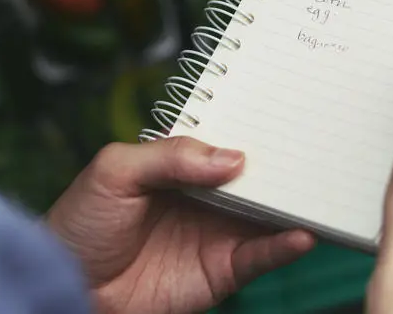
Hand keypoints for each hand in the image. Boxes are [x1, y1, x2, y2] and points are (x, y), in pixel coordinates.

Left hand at [46, 137, 314, 313]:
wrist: (68, 287)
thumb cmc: (80, 223)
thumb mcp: (116, 171)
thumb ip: (171, 156)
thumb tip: (233, 158)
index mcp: (181, 163)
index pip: (225, 138)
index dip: (254, 124)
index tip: (289, 106)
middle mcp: (207, 194)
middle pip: (256, 174)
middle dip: (286, 159)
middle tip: (319, 142)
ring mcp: (218, 231)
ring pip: (268, 212)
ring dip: (295, 202)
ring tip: (324, 187)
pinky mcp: (224, 270)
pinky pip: (262, 256)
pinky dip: (285, 245)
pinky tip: (301, 232)